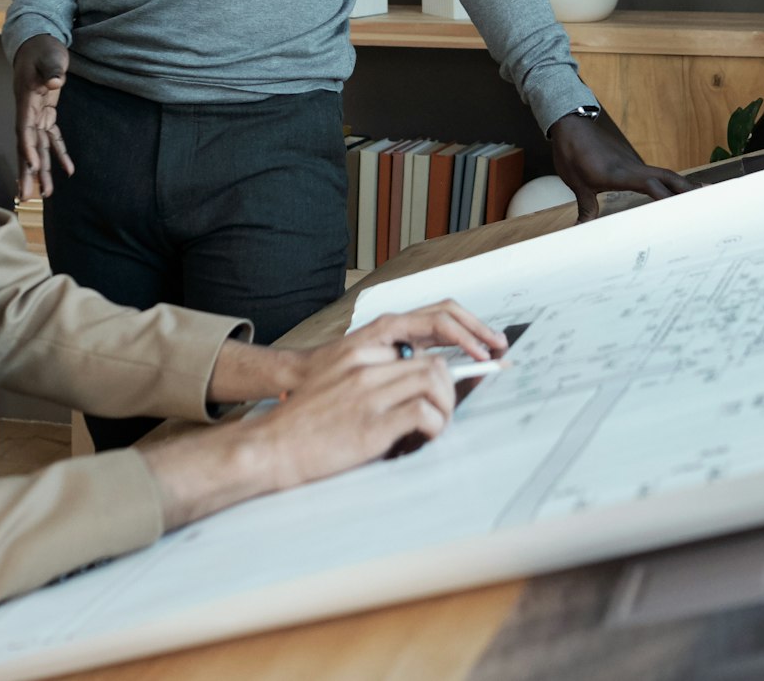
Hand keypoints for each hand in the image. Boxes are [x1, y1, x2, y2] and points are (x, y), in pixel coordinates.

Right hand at [12, 34, 72, 199]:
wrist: (37, 43)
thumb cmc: (42, 49)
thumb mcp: (49, 55)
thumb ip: (51, 69)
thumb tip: (55, 82)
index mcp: (25, 99)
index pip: (23, 128)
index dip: (27, 147)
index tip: (33, 166)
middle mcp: (27, 111)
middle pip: (26, 146)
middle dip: (27, 171)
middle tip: (25, 196)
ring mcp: (35, 114)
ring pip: (37, 147)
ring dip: (42, 170)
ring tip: (46, 194)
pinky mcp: (46, 114)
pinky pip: (51, 138)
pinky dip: (59, 154)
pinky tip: (68, 171)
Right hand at [150, 301, 505, 526]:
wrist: (271, 446)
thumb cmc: (308, 416)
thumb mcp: (343, 376)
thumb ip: (380, 367)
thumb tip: (430, 372)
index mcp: (363, 344)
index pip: (431, 318)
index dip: (469, 329)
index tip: (491, 346)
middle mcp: (367, 361)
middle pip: (439, 360)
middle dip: (462, 381)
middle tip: (468, 397)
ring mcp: (369, 391)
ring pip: (436, 386)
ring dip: (445, 410)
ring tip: (434, 426)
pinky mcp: (372, 424)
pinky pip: (425, 417)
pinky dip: (434, 429)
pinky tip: (422, 437)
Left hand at [549, 110, 698, 222]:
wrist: (571, 127)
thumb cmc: (573, 154)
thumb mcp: (576, 184)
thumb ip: (586, 207)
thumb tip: (581, 230)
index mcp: (620, 174)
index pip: (650, 185)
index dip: (667, 196)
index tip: (683, 208)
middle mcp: (633, 168)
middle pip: (667, 178)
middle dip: (688, 190)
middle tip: (711, 199)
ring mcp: (634, 165)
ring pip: (665, 175)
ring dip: (684, 185)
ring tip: (705, 194)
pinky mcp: (632, 164)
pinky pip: (656, 174)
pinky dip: (671, 182)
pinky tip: (678, 188)